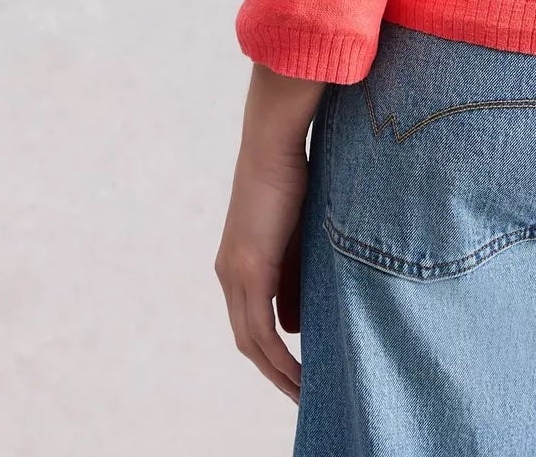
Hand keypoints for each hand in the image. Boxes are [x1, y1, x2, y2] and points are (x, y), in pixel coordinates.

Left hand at [215, 65, 324, 402]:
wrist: (273, 141)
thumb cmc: (292, 174)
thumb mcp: (296, 233)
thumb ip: (294, 276)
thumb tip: (295, 325)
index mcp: (238, 263)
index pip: (250, 322)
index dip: (271, 352)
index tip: (297, 371)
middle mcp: (229, 274)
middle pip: (247, 340)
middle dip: (274, 372)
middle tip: (303, 394)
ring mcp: (235, 274)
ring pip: (251, 342)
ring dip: (277, 372)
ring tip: (306, 393)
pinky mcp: (248, 270)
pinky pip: (260, 330)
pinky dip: (278, 357)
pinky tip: (299, 373)